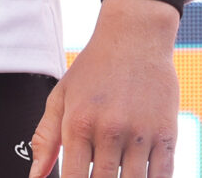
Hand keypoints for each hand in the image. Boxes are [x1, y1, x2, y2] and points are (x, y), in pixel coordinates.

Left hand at [27, 0, 181, 177]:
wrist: (134, 38)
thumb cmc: (93, 69)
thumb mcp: (61, 97)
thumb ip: (45, 138)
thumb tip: (35, 175)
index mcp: (78, 123)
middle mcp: (109, 131)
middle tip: (97, 177)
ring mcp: (140, 134)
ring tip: (115, 176)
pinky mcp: (167, 135)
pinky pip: (163, 175)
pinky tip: (140, 176)